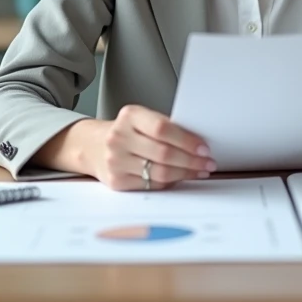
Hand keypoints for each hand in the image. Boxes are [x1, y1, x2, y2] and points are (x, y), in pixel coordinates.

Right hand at [85, 105, 216, 190]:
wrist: (94, 146)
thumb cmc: (127, 131)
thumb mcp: (142, 119)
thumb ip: (165, 127)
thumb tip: (198, 142)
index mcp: (129, 116)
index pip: (162, 128)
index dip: (187, 140)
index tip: (203, 147)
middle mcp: (119, 138)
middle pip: (163, 153)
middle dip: (191, 160)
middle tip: (207, 162)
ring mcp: (116, 161)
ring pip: (160, 172)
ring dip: (185, 173)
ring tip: (199, 170)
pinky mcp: (117, 181)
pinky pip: (152, 185)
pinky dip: (170, 182)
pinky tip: (180, 177)